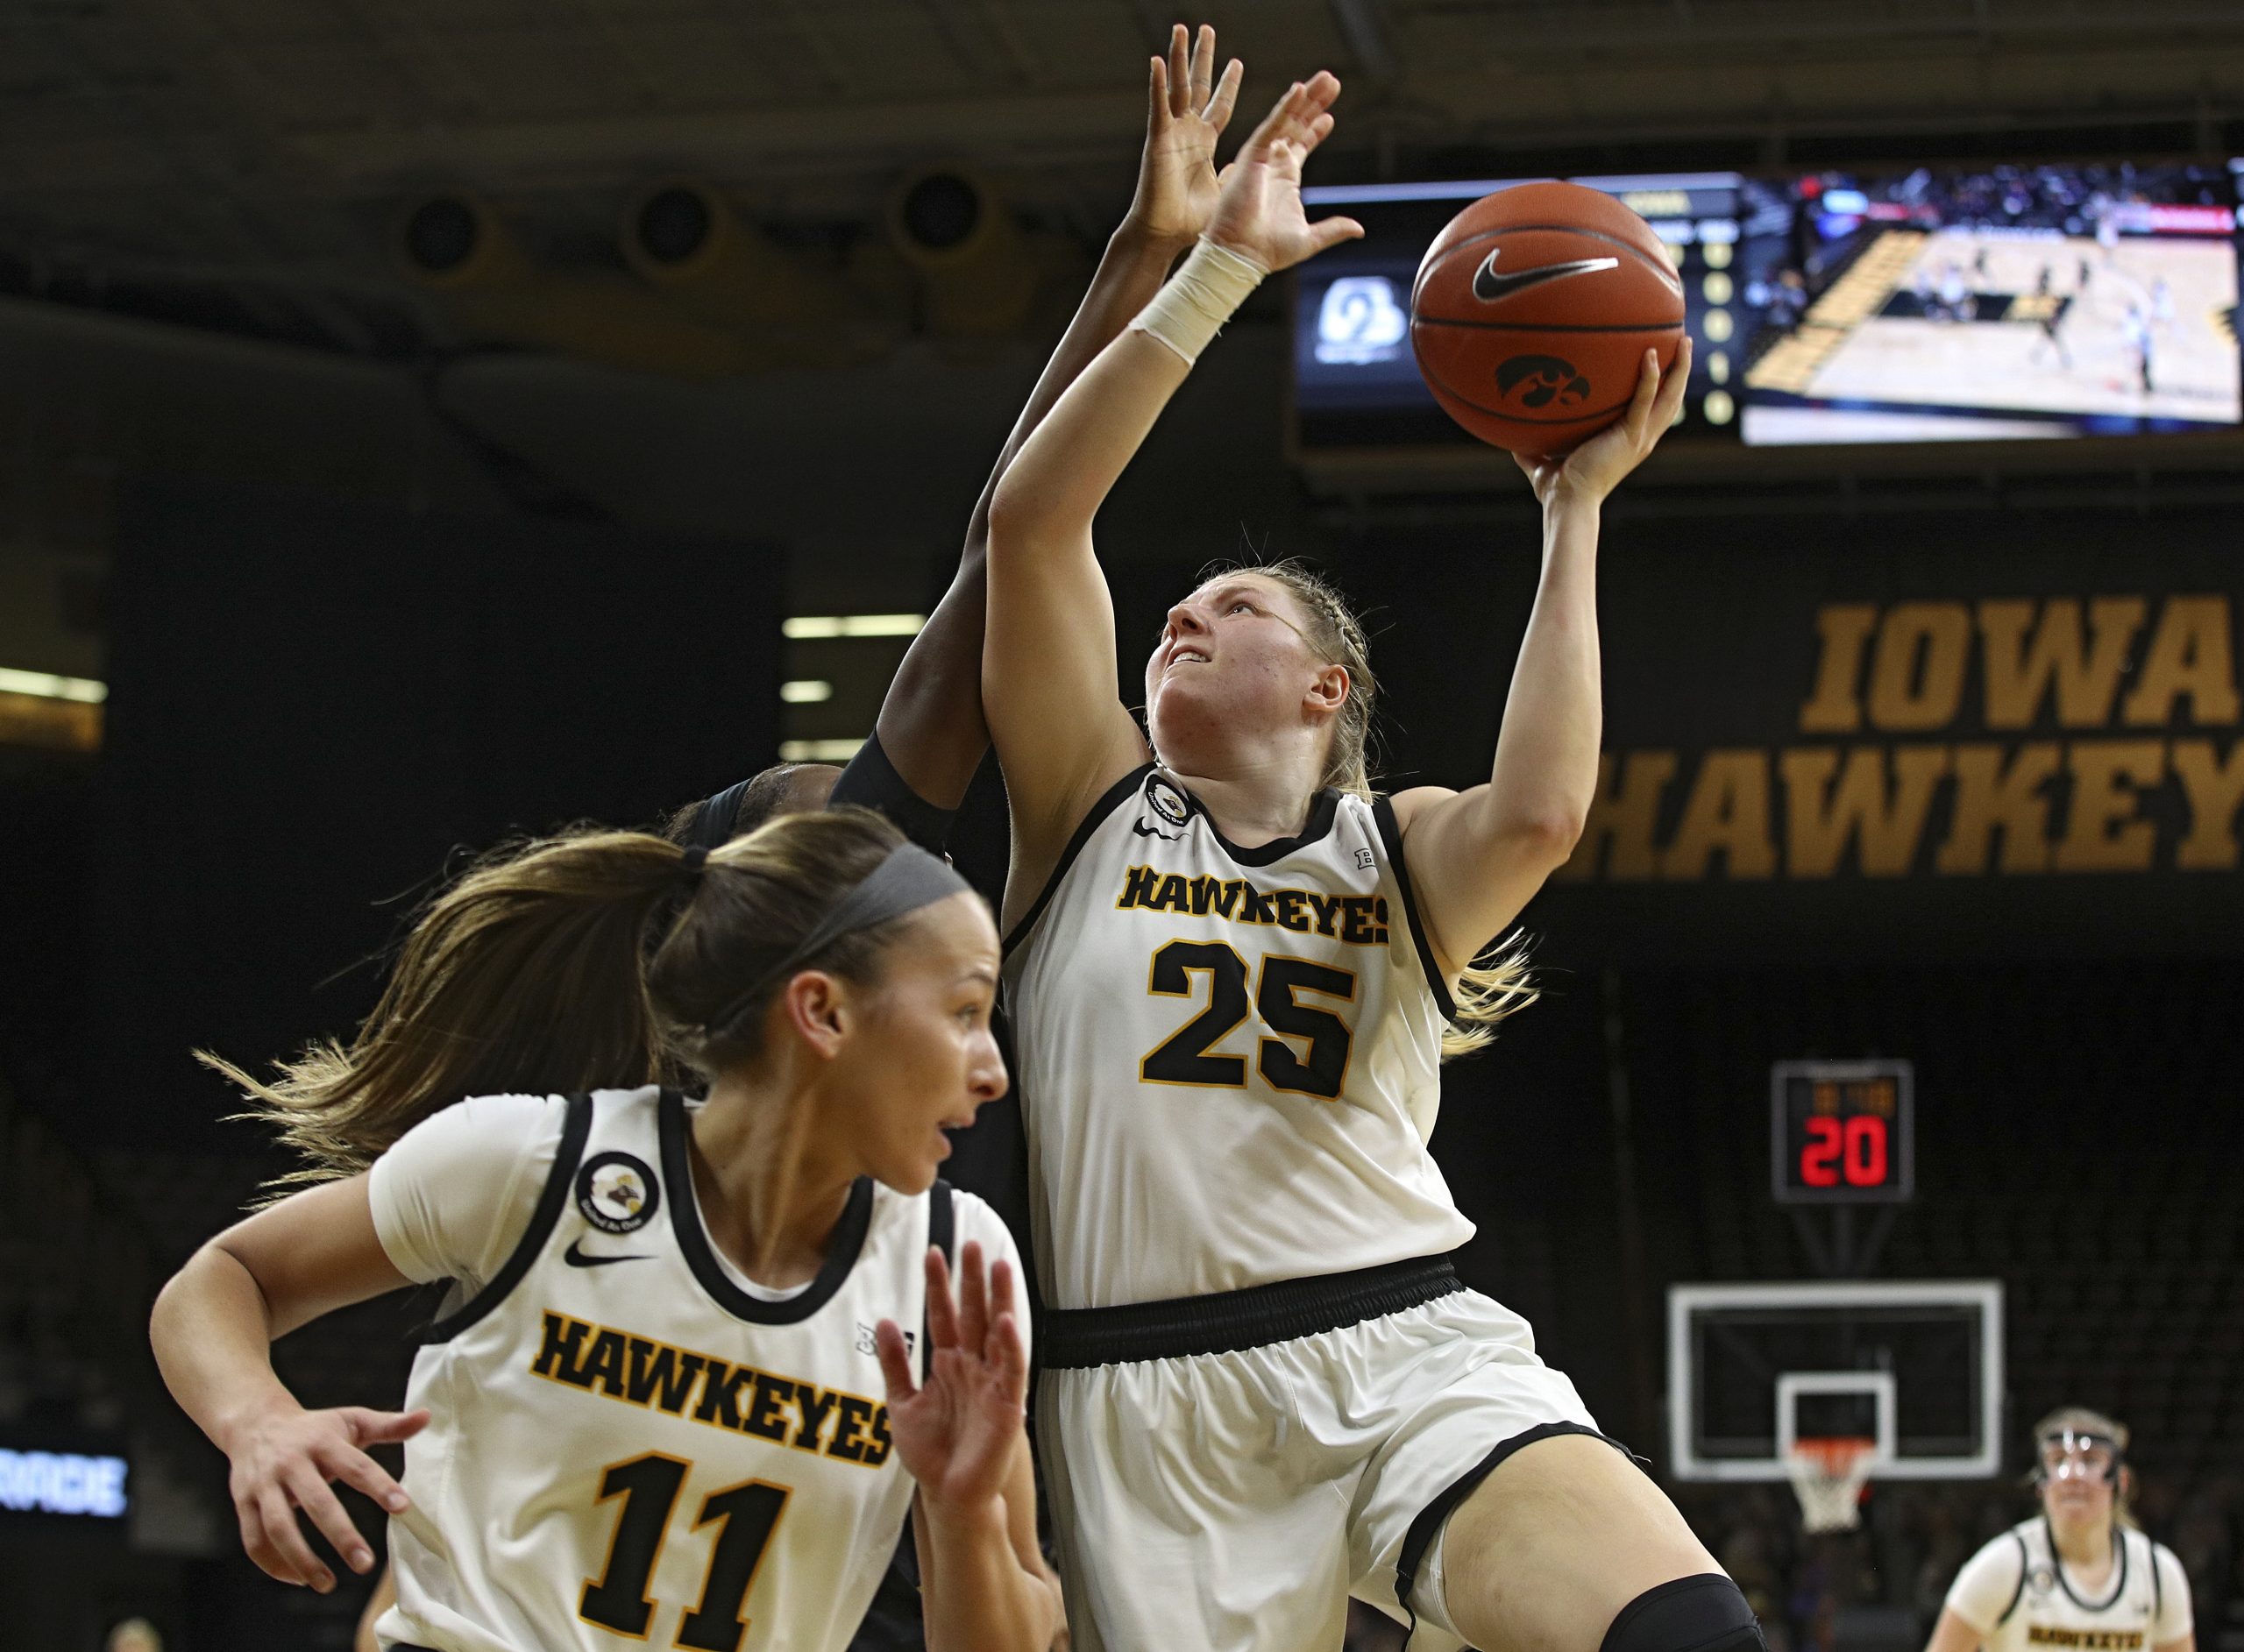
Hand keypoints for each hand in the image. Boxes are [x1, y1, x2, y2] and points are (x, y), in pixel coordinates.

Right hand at [222, 1399, 427, 1591]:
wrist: (255, 1422)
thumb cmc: (315, 1428)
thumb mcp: (351, 1421)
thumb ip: (388, 1425)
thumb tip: (427, 1417)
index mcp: (323, 1441)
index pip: (356, 1465)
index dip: (380, 1486)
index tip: (403, 1508)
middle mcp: (291, 1462)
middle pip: (317, 1502)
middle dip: (342, 1535)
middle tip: (366, 1564)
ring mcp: (264, 1484)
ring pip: (279, 1527)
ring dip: (302, 1560)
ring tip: (328, 1585)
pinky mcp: (243, 1502)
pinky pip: (254, 1540)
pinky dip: (273, 1564)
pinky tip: (299, 1579)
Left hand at [875, 1241, 1026, 1513]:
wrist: (949, 1495)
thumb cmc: (931, 1452)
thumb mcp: (901, 1404)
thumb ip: (895, 1365)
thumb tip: (885, 1321)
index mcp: (949, 1363)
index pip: (944, 1315)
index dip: (938, 1285)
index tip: (932, 1251)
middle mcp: (973, 1365)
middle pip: (974, 1313)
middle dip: (972, 1279)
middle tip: (970, 1243)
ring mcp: (992, 1381)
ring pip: (997, 1332)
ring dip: (999, 1299)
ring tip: (999, 1264)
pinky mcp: (1008, 1403)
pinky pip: (1011, 1369)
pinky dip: (1010, 1345)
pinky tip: (1006, 1320)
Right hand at [1126, 24, 1244, 251]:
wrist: (1164, 235)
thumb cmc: (1190, 221)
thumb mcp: (1223, 191)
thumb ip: (1236, 176)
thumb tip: (1254, 176)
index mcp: (1204, 143)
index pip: (1219, 106)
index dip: (1227, 85)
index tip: (1237, 63)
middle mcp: (1187, 132)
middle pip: (1197, 86)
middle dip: (1203, 58)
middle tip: (1206, 29)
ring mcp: (1171, 133)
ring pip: (1176, 87)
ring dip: (1179, 57)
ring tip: (1183, 29)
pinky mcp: (1158, 141)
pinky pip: (1159, 107)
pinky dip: (1157, 84)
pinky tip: (1158, 61)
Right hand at [1204, 72, 1363, 273]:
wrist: (1242, 255)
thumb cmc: (1268, 250)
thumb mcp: (1310, 238)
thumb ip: (1333, 229)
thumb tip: (1359, 229)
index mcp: (1286, 179)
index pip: (1303, 145)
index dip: (1316, 129)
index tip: (1330, 116)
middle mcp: (1274, 163)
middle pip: (1298, 125)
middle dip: (1315, 103)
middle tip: (1332, 82)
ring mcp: (1262, 157)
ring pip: (1287, 119)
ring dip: (1305, 97)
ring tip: (1325, 78)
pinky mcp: (1252, 156)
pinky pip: (1271, 125)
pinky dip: (1285, 107)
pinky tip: (1299, 90)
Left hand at [1515, 337, 1693, 506]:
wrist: (1567, 504)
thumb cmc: (1558, 492)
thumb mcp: (1546, 464)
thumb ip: (1534, 451)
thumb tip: (1513, 442)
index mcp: (1631, 443)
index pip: (1656, 411)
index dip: (1664, 388)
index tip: (1665, 364)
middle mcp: (1643, 439)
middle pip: (1673, 399)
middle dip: (1682, 371)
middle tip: (1685, 343)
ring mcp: (1640, 438)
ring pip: (1670, 397)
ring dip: (1680, 368)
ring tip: (1684, 341)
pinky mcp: (1631, 436)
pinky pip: (1645, 400)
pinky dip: (1650, 377)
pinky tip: (1651, 354)